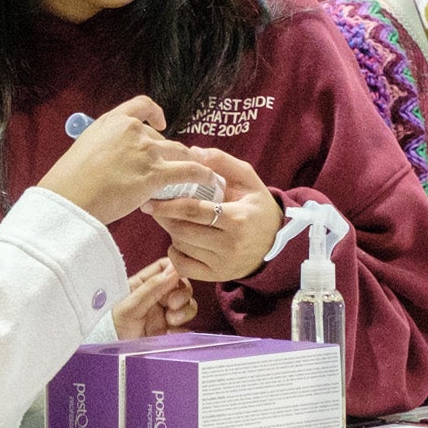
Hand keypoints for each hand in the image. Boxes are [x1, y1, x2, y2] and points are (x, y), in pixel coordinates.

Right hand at [37, 97, 207, 225]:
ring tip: (200, 173)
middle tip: (172, 167)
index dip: (155, 114)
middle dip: (170, 152)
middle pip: (163, 138)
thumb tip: (113, 157)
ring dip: (191, 162)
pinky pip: (190, 171)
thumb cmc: (69, 183)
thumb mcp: (84, 149)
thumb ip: (104, 146)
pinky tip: (210, 179)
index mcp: (112, 121)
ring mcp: (146, 151)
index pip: (141, 106)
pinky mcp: (156, 173)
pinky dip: (203, 174)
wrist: (70, 199)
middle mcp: (132, 131)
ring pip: (180, 152)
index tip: (160, 124)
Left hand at [112, 257, 199, 338]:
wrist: (112, 356)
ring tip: (171, 321)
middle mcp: (155, 298)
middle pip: (181, 287)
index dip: (176, 271)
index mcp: (142, 285)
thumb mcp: (130, 306)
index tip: (178, 279)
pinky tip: (170, 334)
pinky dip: (182, 330)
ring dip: (184, 312)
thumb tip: (174, 268)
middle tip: (172, 305)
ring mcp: (163, 315)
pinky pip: (186, 327)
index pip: (165, 268)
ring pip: (187, 306)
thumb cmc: (111, 328)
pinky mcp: (168, 333)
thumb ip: (152, 287)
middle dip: (182, 295)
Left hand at [146, 145, 281, 283]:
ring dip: (171, 232)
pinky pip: (184, 266)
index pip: (194, 211)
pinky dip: (175, 253)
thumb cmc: (257, 206)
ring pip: (181, 246)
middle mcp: (230, 244)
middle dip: (165, 217)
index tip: (150, 199)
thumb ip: (222, 162)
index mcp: (238, 218)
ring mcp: (223, 263)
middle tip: (156, 206)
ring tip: (175, 219)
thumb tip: (194, 152)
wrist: (277, 242)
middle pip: (182, 231)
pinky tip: (180, 241)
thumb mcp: (247, 179)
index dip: (168, 205)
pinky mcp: (217, 276)